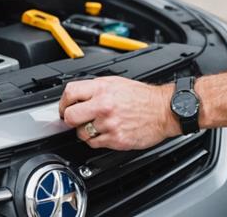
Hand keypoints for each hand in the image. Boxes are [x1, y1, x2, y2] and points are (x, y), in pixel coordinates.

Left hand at [58, 77, 179, 149]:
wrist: (164, 110)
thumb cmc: (142, 96)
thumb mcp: (116, 82)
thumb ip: (95, 88)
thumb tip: (77, 95)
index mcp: (102, 89)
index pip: (70, 93)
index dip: (63, 102)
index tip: (64, 107)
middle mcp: (103, 106)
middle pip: (70, 116)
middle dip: (70, 119)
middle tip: (75, 119)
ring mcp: (109, 124)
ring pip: (81, 133)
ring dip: (85, 131)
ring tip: (96, 125)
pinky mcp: (116, 139)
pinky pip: (94, 144)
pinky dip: (96, 140)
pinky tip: (105, 132)